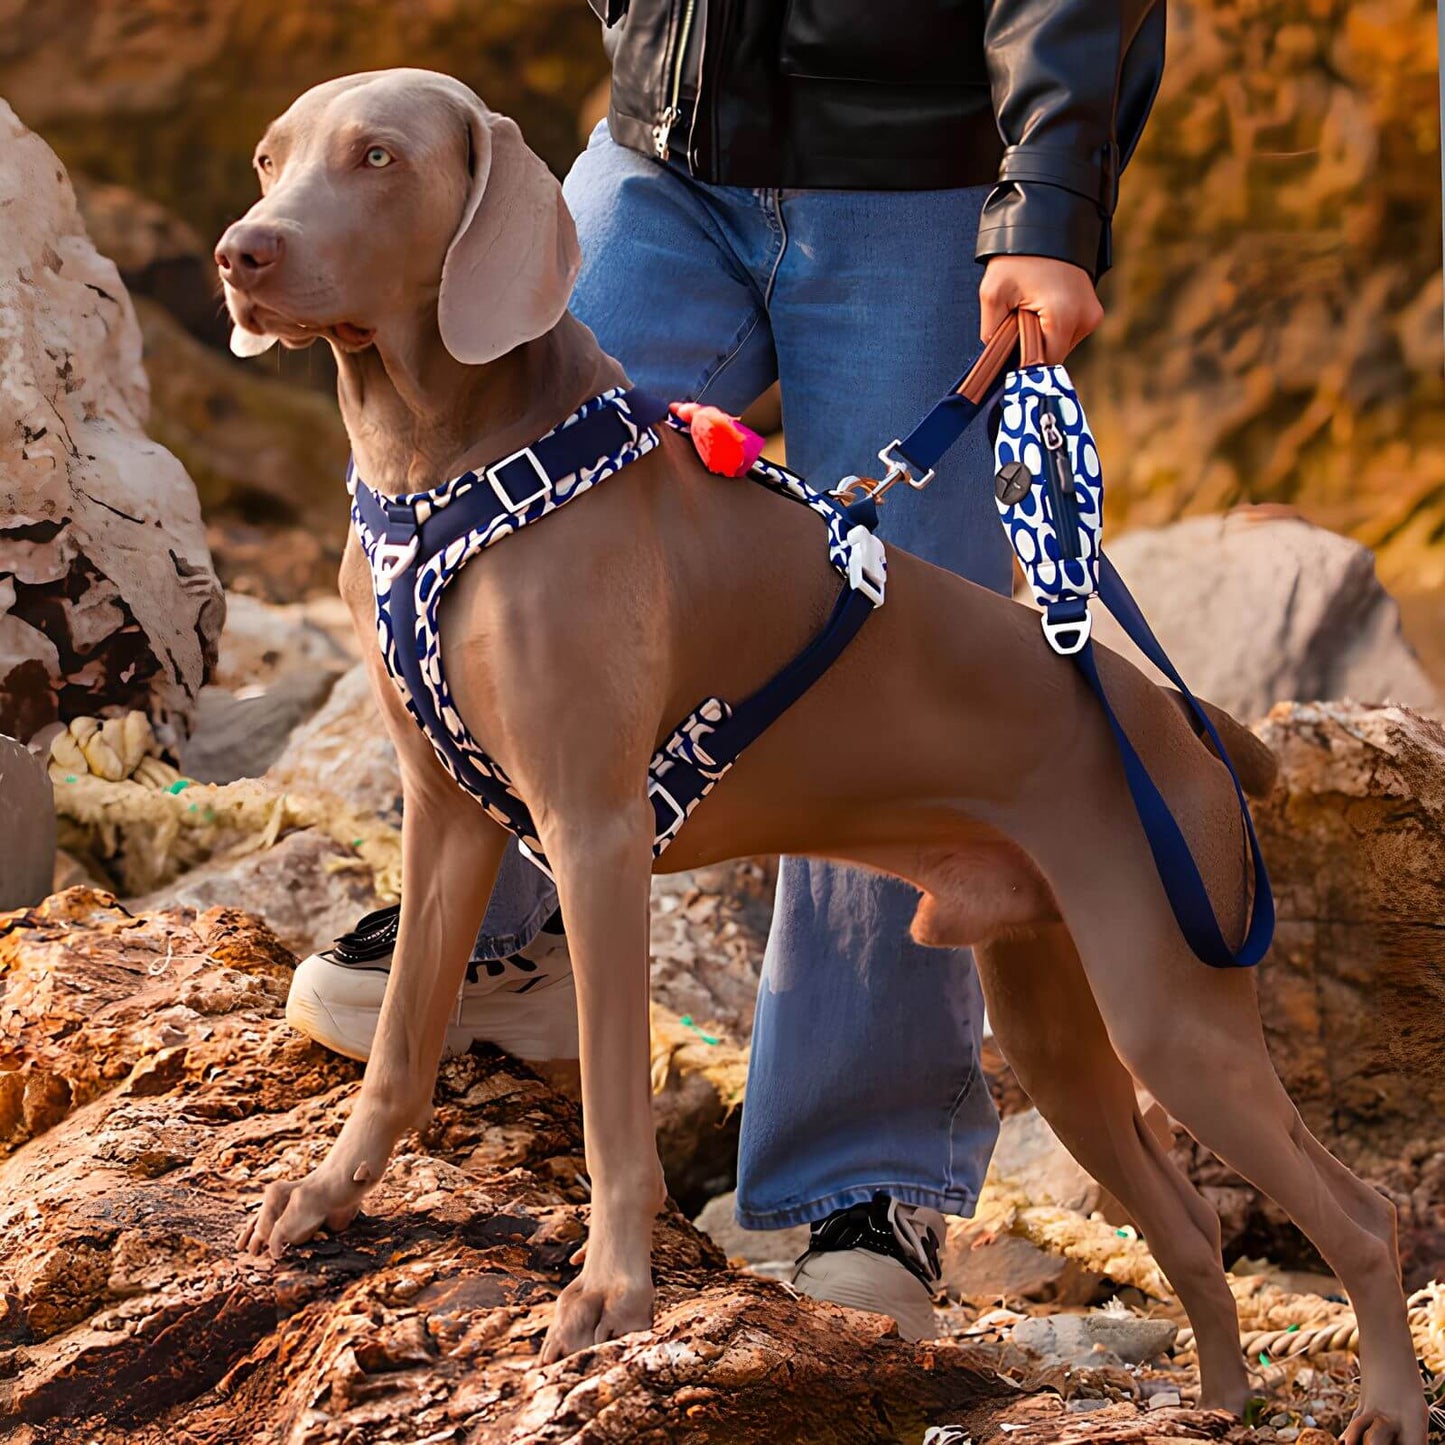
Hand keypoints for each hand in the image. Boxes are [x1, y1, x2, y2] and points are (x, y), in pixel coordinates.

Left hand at [979, 255, 1103, 363]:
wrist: (1045, 225)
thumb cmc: (1018, 257)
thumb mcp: (993, 294)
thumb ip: (991, 333)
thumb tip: (996, 358)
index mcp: (1064, 318)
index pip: (1044, 365)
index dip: (1024, 366)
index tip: (1008, 358)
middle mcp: (1085, 319)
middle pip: (1054, 357)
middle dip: (1032, 350)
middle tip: (1015, 327)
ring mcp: (1092, 314)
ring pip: (1061, 345)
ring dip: (1042, 339)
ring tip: (1028, 313)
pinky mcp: (1092, 310)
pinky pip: (1068, 332)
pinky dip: (1052, 329)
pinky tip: (1040, 310)